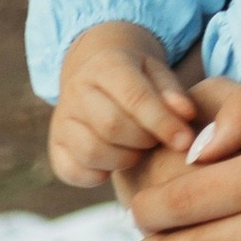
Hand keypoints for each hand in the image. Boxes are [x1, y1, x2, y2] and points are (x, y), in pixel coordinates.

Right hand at [49, 25, 197, 188]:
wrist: (95, 74)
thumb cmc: (137, 77)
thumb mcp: (158, 73)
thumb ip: (173, 93)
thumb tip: (186, 115)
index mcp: (106, 65)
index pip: (134, 97)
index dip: (162, 122)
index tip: (186, 141)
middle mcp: (76, 90)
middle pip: (111, 126)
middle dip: (144, 141)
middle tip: (157, 141)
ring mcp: (61, 119)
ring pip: (92, 151)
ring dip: (124, 159)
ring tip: (138, 149)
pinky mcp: (55, 145)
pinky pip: (72, 171)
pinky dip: (98, 175)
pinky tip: (115, 163)